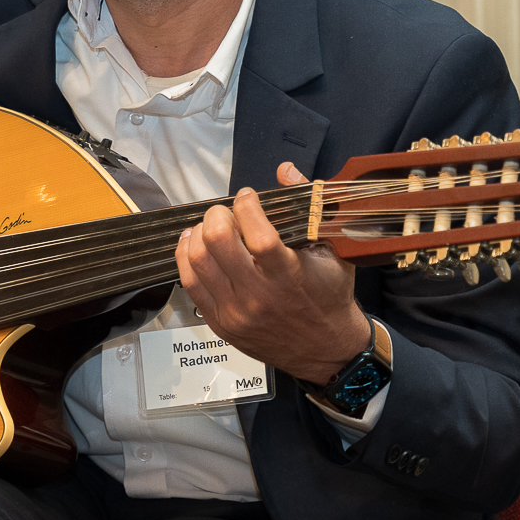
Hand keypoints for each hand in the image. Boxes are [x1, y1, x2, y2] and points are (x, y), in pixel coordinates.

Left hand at [175, 162, 368, 384]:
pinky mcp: (221, 324)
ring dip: (198, 234)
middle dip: (217, 215)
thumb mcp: (333, 251)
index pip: (258, 235)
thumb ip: (310, 207)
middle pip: (218, 244)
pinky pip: (191, 285)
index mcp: (290, 277)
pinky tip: (195, 246)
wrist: (325, 349)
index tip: (248, 196)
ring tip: (208, 226)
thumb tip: (285, 170)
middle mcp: (260, 296)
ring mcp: (236, 312)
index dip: (247, 206)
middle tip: (225, 211)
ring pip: (198, 262)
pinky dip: (186, 258)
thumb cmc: (330, 296)